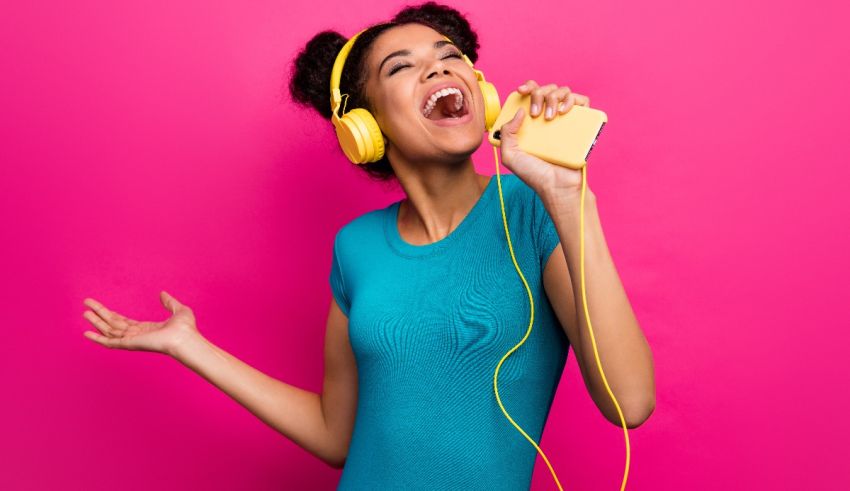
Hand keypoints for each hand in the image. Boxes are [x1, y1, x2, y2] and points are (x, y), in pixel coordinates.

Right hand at [82, 291, 199, 356]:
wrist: (186, 338)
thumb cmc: (186, 329)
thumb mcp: (178, 310)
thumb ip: (169, 302)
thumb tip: (162, 293)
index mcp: (146, 329)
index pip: (123, 322)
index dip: (111, 314)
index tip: (99, 308)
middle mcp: (137, 335)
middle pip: (113, 324)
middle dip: (99, 314)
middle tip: (86, 304)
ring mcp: (133, 340)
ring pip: (109, 330)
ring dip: (96, 322)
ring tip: (84, 312)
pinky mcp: (130, 344)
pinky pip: (110, 342)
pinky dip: (98, 338)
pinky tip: (86, 333)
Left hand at [497, 80, 593, 201]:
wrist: (557, 186)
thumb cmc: (534, 174)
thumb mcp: (510, 156)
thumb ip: (507, 133)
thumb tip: (520, 110)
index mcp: (532, 122)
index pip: (531, 94)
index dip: (527, 87)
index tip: (520, 91)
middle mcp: (549, 118)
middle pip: (546, 89)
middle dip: (538, 94)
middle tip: (535, 113)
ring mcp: (566, 120)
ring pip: (563, 91)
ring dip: (554, 97)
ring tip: (549, 117)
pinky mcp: (582, 124)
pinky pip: (582, 101)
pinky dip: (573, 100)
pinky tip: (563, 112)